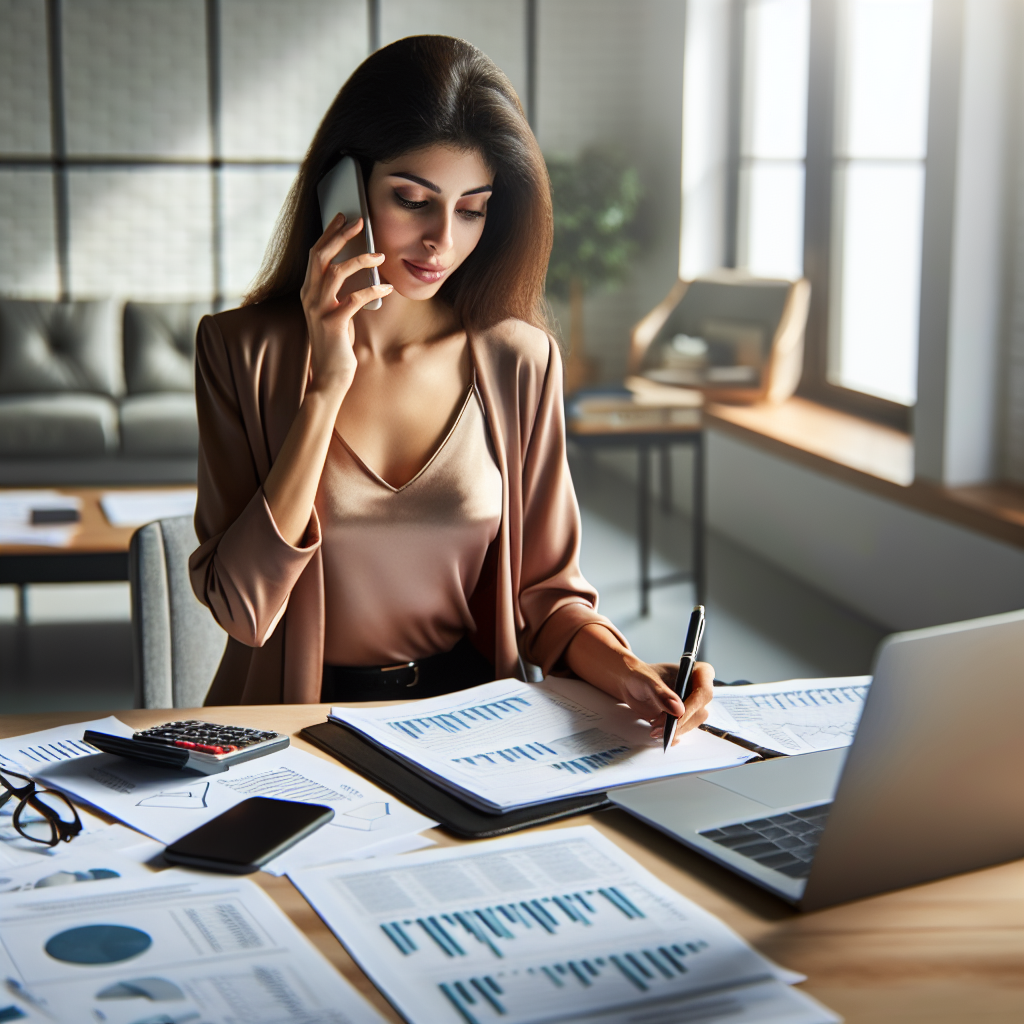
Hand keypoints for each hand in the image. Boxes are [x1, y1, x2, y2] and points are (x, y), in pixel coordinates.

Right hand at [299, 213, 391, 395]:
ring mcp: (318, 310)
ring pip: (336, 272)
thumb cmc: (337, 344)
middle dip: (340, 235)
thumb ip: (340, 292)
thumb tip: (362, 269)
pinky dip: (373, 290)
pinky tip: (387, 288)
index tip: (342, 218)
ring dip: (360, 259)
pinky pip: (354, 298)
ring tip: (379, 255)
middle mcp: (309, 297)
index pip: (315, 255)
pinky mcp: (332, 324)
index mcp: (308, 292)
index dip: (329, 234)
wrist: (330, 376)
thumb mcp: (337, 312)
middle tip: (358, 221)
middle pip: (321, 256)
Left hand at [562, 624, 713, 746]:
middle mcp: (699, 689)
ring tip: (654, 727)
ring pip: (692, 723)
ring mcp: (693, 704)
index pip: (704, 692)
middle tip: (657, 726)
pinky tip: (659, 732)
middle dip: (679, 722)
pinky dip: (672, 734)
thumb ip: (662, 694)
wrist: (631, 684)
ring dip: (674, 729)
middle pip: (700, 712)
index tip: (676, 717)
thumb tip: (678, 710)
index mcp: (697, 672)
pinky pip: (685, 729)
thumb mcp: (648, 681)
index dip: (693, 706)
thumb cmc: (640, 675)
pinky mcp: (685, 717)